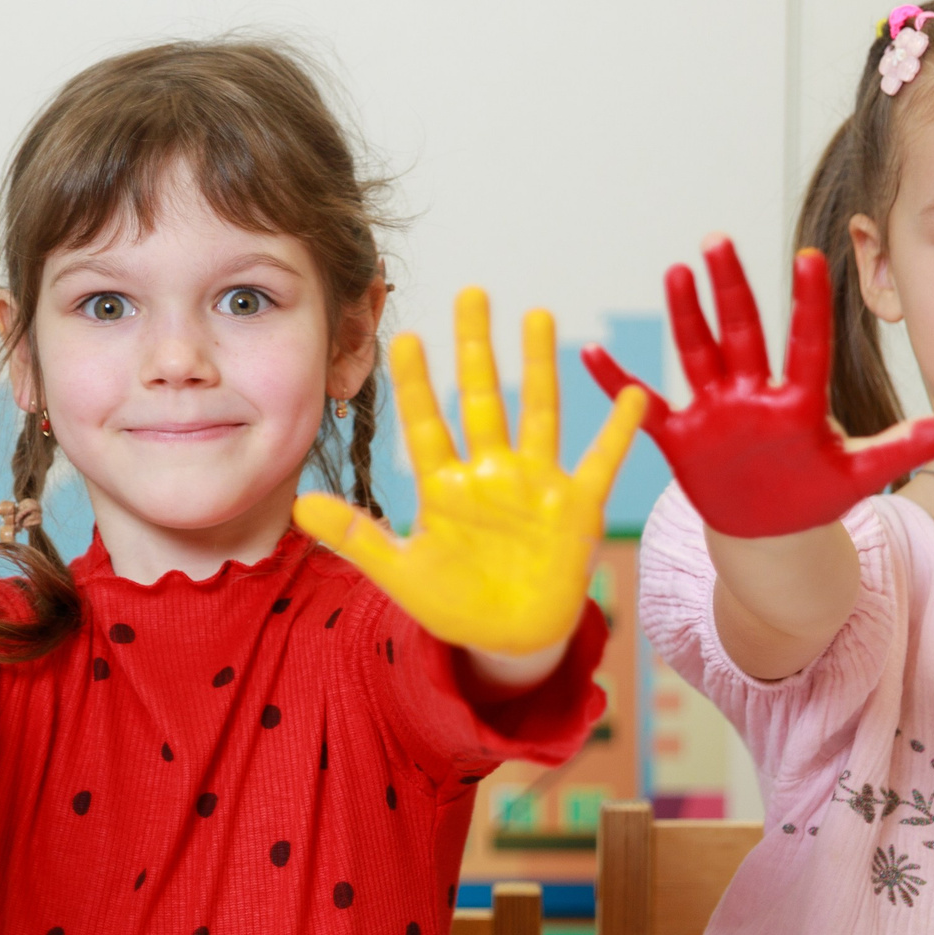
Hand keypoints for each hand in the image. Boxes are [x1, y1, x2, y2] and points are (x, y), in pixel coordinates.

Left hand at [295, 290, 646, 655]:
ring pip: (539, 414)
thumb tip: (301, 504)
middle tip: (471, 293)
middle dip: (476, 347)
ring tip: (536, 315)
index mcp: (446, 488)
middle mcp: (491, 474)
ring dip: (539, 367)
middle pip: (483, 399)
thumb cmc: (455, 604)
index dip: (417, 384)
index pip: (426, 425)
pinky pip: (602, 462)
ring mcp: (536, 485)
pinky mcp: (578, 509)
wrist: (510, 640)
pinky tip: (632, 394)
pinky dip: (619, 432)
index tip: (406, 337)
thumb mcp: (401, 574)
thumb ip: (357, 538)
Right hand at [581, 238, 933, 537]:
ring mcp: (715, 412)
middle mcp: (753, 395)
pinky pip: (647, 407)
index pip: (805, 344)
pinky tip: (591, 353)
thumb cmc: (817, 494)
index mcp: (798, 401)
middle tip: (718, 241)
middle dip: (730, 290)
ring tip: (675, 273)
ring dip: (684, 318)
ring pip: (697, 355)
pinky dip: (616, 384)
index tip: (809, 257)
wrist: (771, 530)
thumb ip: (909, 446)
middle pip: (742, 334)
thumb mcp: (864, 472)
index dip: (806, 305)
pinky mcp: (683, 438)